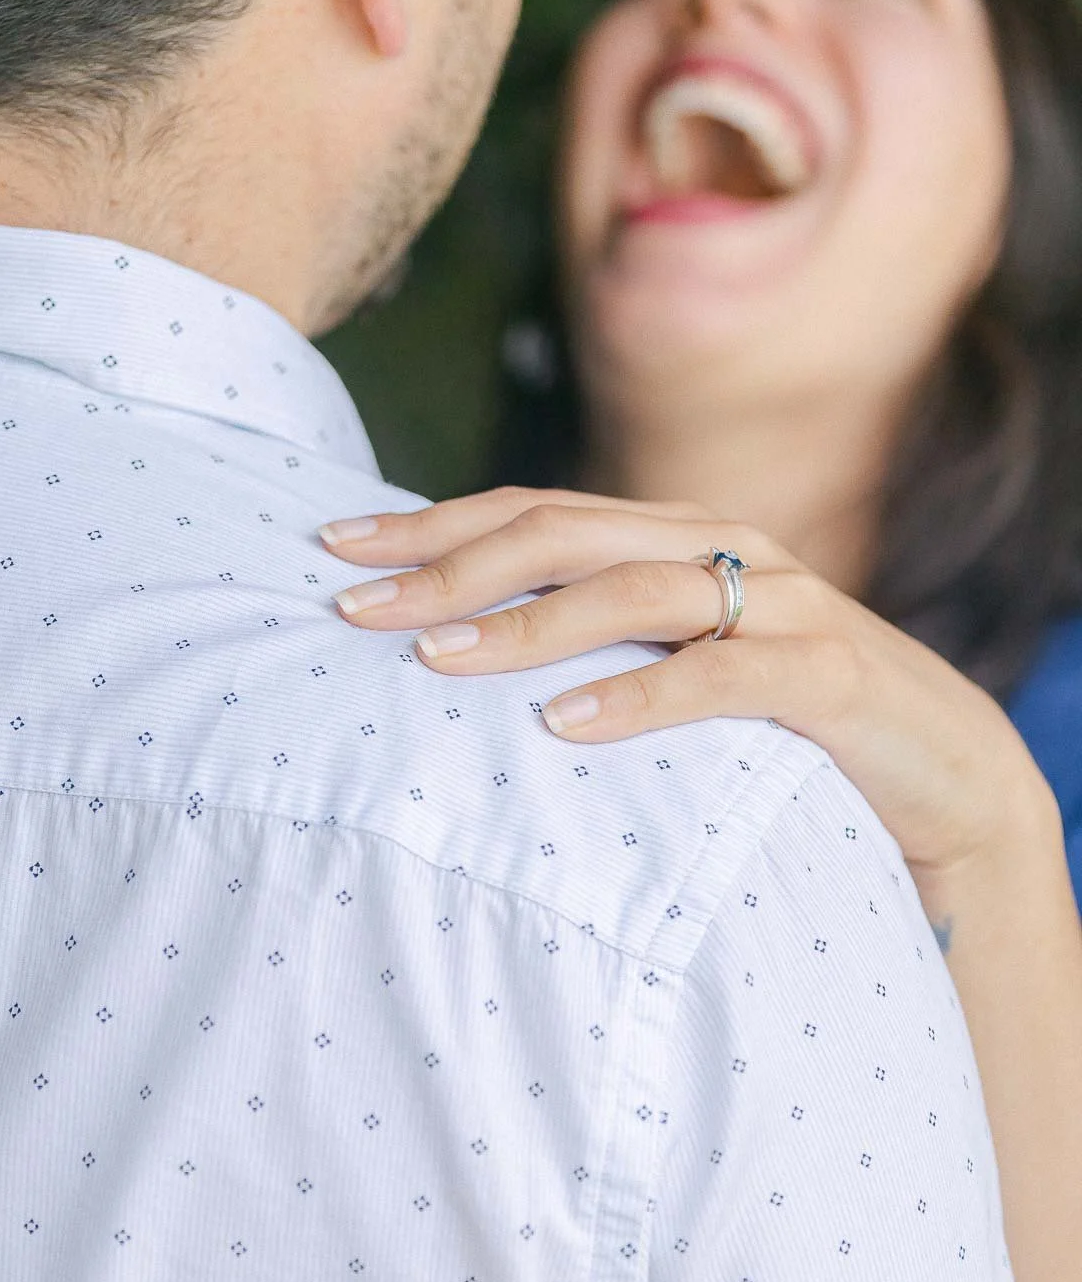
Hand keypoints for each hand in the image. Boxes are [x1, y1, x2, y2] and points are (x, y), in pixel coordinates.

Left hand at [320, 485, 1054, 879]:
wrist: (948, 771)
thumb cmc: (784, 723)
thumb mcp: (676, 665)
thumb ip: (594, 642)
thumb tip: (451, 653)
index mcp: (672, 535)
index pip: (530, 511)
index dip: (430, 525)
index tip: (333, 547)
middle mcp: (719, 547)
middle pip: (562, 532)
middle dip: (450, 566)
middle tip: (356, 607)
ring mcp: (776, 602)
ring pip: (633, 588)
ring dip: (526, 623)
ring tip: (437, 659)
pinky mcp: (827, 675)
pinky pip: (721, 676)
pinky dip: (640, 696)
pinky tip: (566, 725)